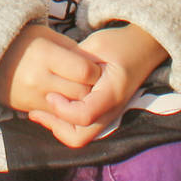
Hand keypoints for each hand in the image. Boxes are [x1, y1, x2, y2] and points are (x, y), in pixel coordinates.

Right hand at [0, 24, 101, 120]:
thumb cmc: (22, 41)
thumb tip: (95, 66)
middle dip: (92, 89)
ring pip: (71, 109)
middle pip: (81, 93)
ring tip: (81, 90)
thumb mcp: (47, 35)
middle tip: (94, 82)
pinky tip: (68, 99)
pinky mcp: (29, 109)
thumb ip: (71, 51)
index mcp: (45, 55)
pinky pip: (58, 116)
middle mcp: (39, 79)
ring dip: (81, 102)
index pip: (84, 71)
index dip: (95, 71)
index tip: (95, 68)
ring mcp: (34, 97)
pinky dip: (67, 110)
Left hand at [33, 24, 168, 148]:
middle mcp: (112, 111)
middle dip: (55, 126)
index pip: (84, 116)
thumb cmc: (119, 43)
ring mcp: (108, 115)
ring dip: (58, 127)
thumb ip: (76, 62)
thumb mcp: (96, 45)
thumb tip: (52, 75)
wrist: (143, 49)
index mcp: (112, 93)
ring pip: (79, 137)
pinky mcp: (103, 114)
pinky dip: (64, 123)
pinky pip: (82, 129)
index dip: (62, 109)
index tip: (50, 93)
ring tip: (39, 111)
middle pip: (80, 137)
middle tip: (37, 111)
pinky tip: (50, 108)